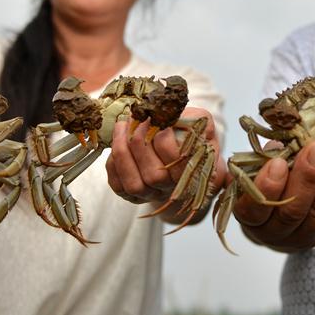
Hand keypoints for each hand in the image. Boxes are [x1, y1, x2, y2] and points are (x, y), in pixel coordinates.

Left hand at [105, 107, 225, 224]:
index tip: (157, 118)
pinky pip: (117, 185)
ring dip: (122, 152)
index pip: (176, 160)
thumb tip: (171, 119)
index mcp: (194, 172)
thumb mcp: (201, 122)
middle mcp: (174, 190)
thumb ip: (195, 119)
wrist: (180, 145)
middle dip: (139, 143)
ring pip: (133, 185)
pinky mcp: (132, 195)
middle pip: (154, 177)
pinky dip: (113, 162)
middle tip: (135, 119)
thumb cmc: (190, 131)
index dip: (163, 137)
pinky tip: (118, 142)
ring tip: (121, 126)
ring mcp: (152, 195)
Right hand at [233, 141, 314, 252]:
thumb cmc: (269, 179)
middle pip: (292, 212)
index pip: (254, 210)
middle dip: (307, 178)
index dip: (267, 188)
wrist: (288, 202)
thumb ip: (264, 158)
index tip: (278, 162)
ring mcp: (306, 236)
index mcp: (251, 219)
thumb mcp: (258, 167)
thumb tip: (281, 139)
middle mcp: (276, 234)